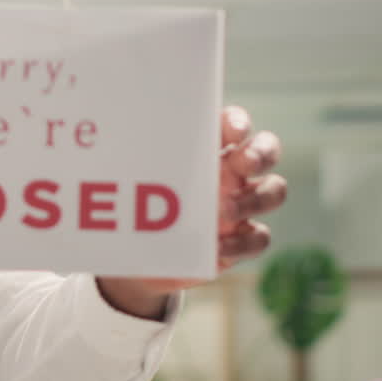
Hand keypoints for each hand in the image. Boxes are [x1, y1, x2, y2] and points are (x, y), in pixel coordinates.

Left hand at [97, 106, 285, 318]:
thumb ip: (135, 160)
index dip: (239, 122)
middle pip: (266, 150)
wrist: (137, 258)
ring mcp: (241, 204)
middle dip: (261, 152)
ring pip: (273, 190)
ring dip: (254, 198)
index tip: (233, 130)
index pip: (234, 123)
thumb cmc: (137, 206)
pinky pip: (259, 237)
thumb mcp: (134, 180)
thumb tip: (107, 137)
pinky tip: (218, 248)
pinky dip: (242, 242)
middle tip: (243, 162)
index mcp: (208, 148)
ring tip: (223, 210)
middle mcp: (232, 171)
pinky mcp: (240, 240)